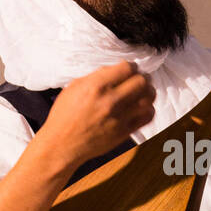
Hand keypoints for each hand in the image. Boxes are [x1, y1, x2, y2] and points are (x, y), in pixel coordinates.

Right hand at [40, 60, 156, 168]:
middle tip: (138, 79)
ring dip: (148, 92)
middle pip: (142, 81)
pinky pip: (147, 117)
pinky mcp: (124, 132)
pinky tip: (142, 107)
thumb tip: (114, 70)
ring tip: (143, 92)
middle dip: (142, 77)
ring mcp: (119, 117)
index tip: (129, 69)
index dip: (131, 66)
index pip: (127, 68)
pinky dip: (149, 109)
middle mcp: (110, 100)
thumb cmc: (64, 115)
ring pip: (148, 98)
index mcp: (96, 86)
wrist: (62, 144)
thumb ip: (96, 77)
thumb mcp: (74, 87)